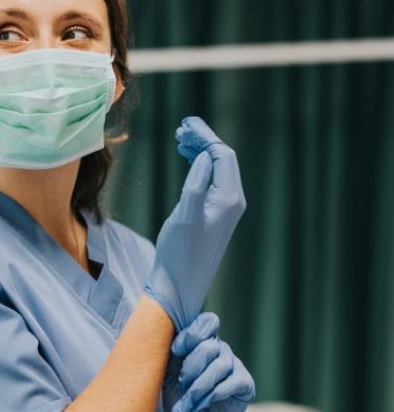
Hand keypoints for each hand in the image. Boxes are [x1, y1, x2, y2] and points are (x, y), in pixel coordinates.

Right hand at [142, 116, 245, 330]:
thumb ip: (196, 183)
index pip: (223, 155)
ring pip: (218, 169)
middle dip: (203, 141)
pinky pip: (212, 182)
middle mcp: (233, 202)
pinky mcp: (215, 217)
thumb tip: (204, 157)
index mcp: (228, 199)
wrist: (179, 286)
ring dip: (201, 152)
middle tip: (181, 129)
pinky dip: (200, 167)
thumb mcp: (184, 216)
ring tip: (180, 141)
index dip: (205, 137)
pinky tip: (187, 162)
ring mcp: (225, 210)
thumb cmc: (179, 254)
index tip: (184, 125)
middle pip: (223, 159)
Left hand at [160, 312, 255, 411]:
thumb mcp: (169, 369)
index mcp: (202, 340)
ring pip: (219, 366)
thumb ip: (173, 350)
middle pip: (209, 346)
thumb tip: (167, 332)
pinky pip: (232, 382)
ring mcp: (234, 365)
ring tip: (187, 401)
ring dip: (199, 386)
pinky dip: (213, 394)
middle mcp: (221, 349)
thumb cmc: (176, 393)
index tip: (175, 351)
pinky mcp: (245, 384)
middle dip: (191, 367)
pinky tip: (201, 404)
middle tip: (180, 384)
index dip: (191, 335)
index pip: (206, 322)